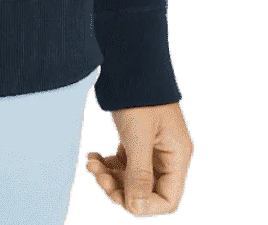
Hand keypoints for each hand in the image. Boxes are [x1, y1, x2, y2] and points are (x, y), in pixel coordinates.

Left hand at [86, 100, 192, 216]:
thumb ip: (139, 174)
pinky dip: (107, 165)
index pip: (166, 199)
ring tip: (91, 162)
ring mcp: (150, 149)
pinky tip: (93, 155)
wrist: (129, 59)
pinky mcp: (135, 141)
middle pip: (146, 192)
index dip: (144, 205)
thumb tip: (136, 207)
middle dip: (120, 189)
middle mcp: (166, 156)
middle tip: (98, 176)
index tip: (120, 195)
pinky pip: (123, 165)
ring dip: (109, 177)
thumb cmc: (139, 95)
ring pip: (131, 180)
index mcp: (176, 156)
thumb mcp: (138, 136)